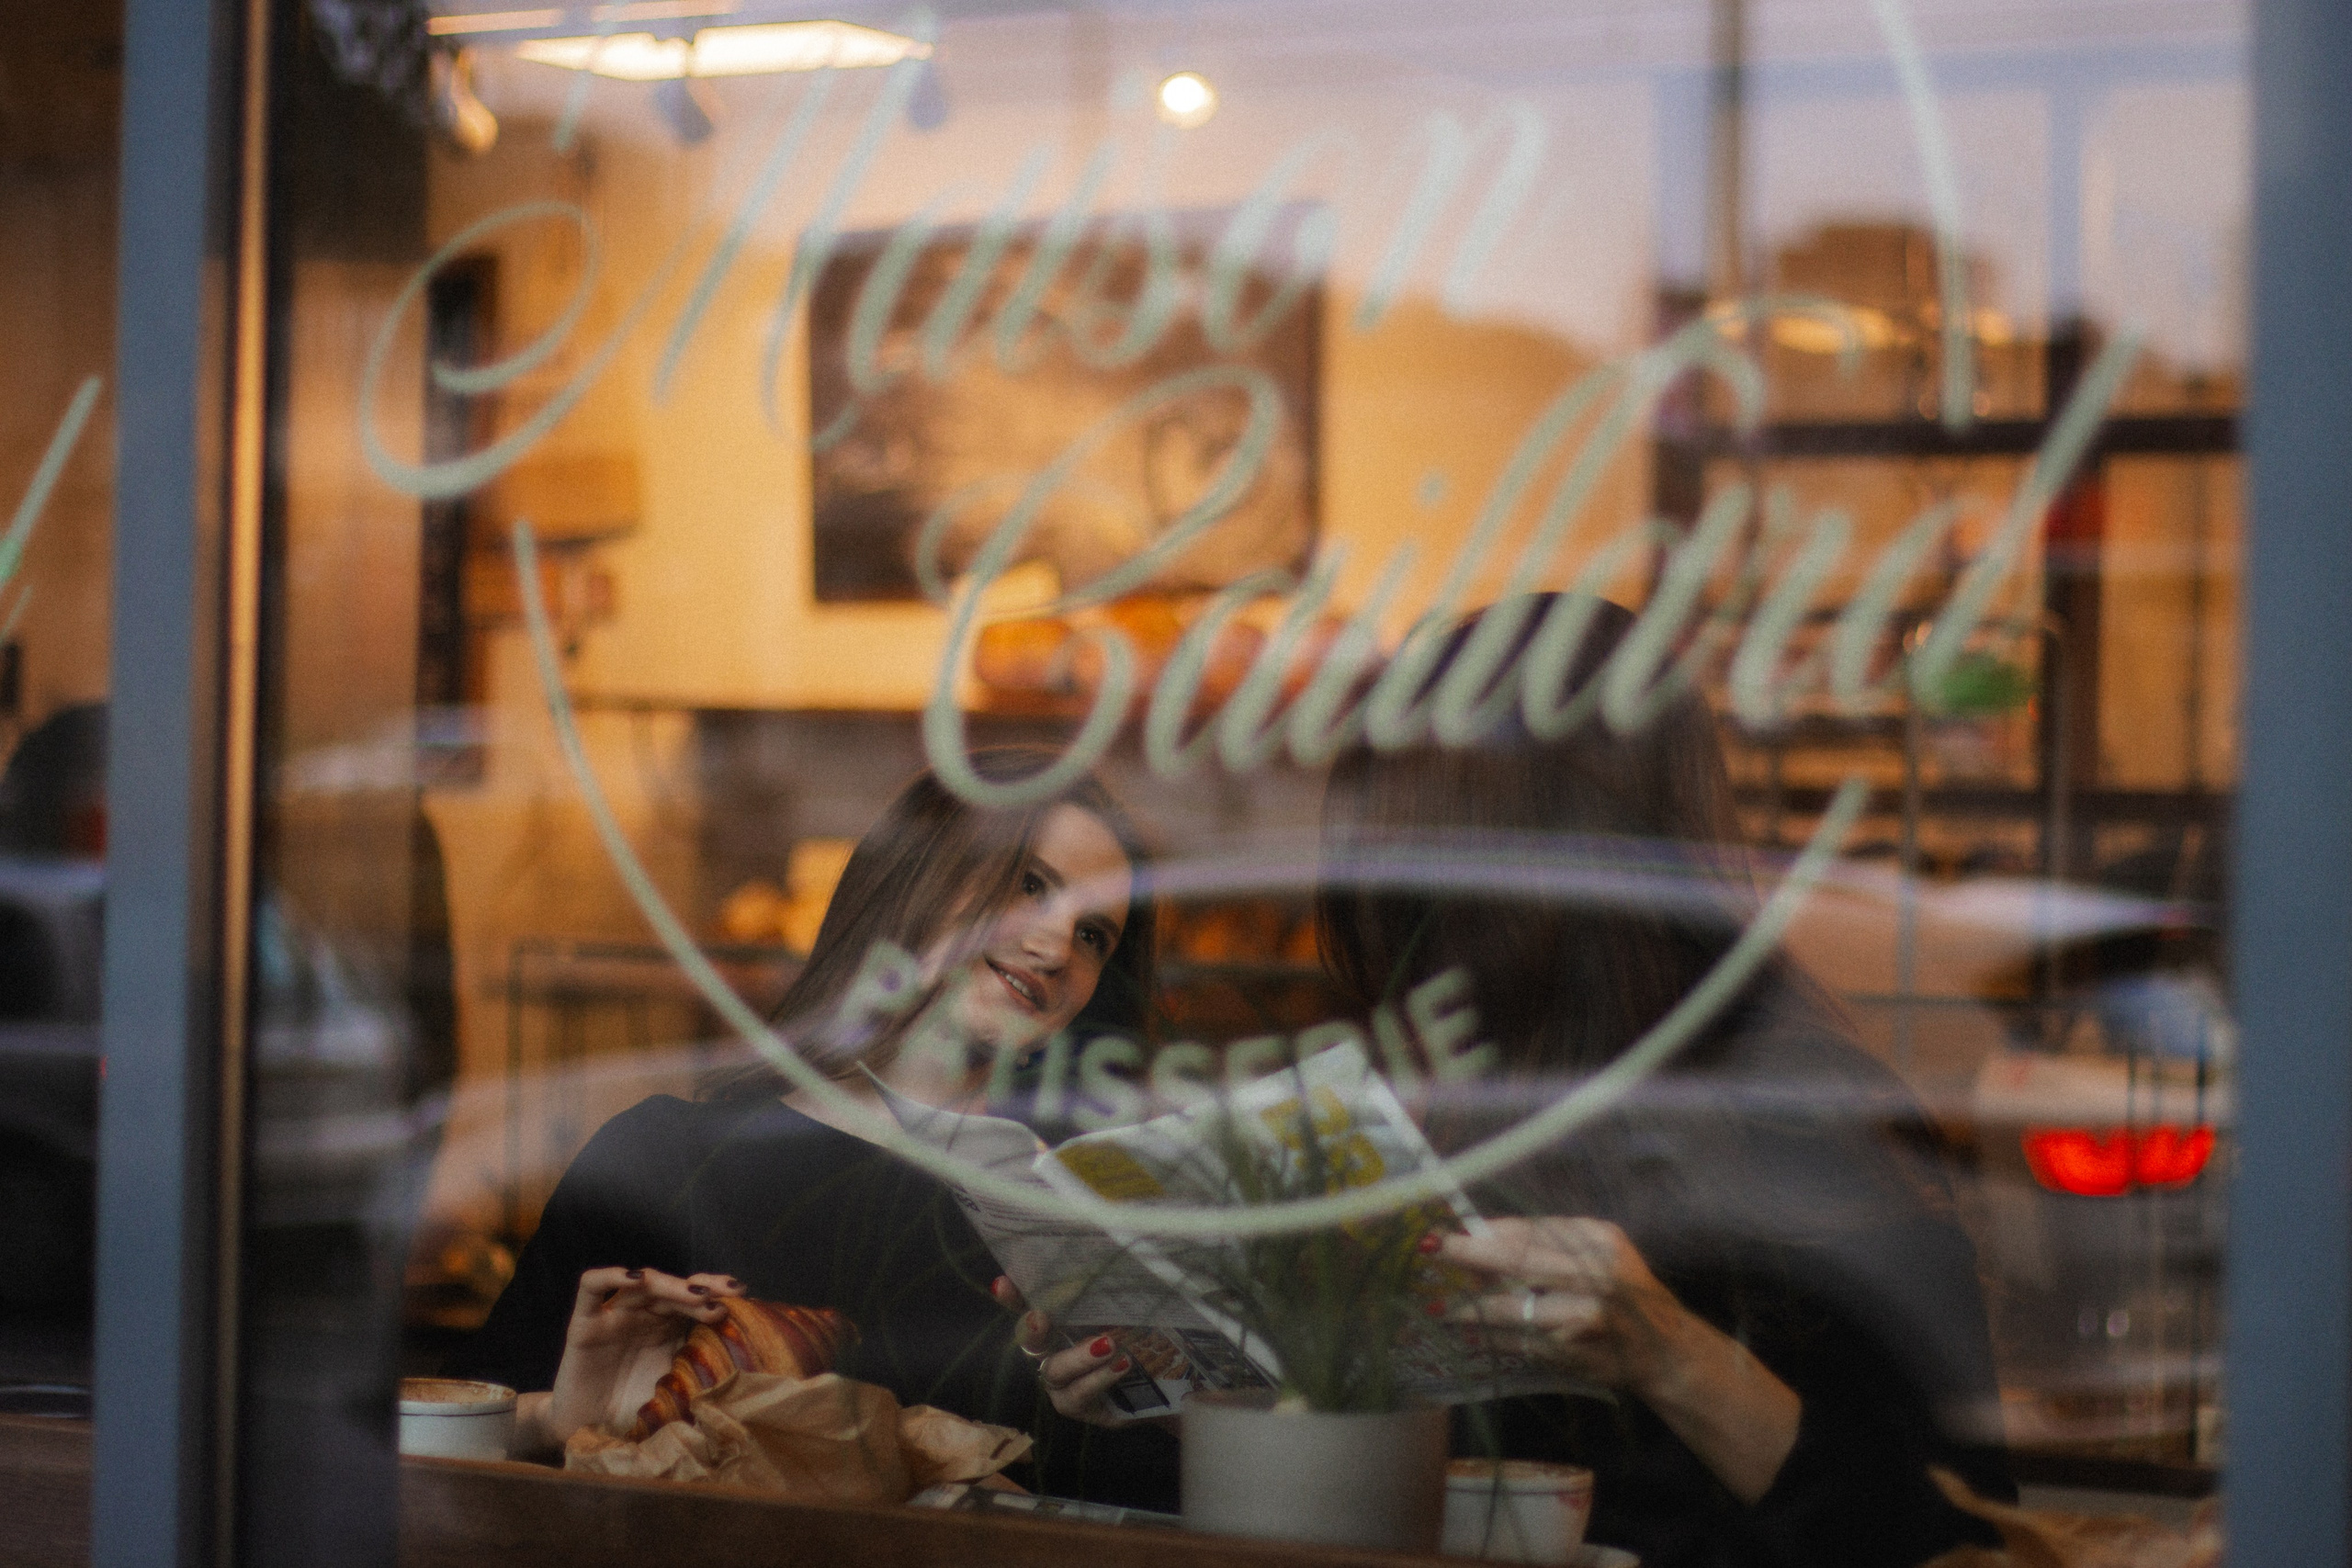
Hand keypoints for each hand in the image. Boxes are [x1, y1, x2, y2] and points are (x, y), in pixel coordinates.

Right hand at [521, 1268, 745, 1453]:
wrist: (588, 1434)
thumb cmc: (635, 1414)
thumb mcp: (676, 1394)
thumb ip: (702, 1381)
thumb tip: (744, 1389)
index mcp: (669, 1329)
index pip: (695, 1298)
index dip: (716, 1293)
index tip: (741, 1297)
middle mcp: (644, 1317)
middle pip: (674, 1287)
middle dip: (703, 1288)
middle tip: (728, 1294)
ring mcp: (614, 1317)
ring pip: (643, 1284)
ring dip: (671, 1284)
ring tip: (696, 1295)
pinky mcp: (584, 1323)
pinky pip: (591, 1288)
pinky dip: (611, 1276)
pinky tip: (634, 1278)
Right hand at [990, 1275, 1134, 1426]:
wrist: (1165, 1385)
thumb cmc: (1143, 1340)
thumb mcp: (1130, 1311)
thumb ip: (1115, 1296)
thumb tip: (1119, 1265)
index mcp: (1061, 1320)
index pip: (1031, 1304)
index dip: (1014, 1296)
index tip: (1002, 1284)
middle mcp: (1052, 1350)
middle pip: (1031, 1339)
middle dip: (1031, 1328)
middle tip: (1039, 1317)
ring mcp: (1059, 1382)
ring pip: (1055, 1369)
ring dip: (1079, 1356)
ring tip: (1109, 1344)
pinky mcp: (1074, 1406)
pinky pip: (1078, 1393)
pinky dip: (1100, 1377)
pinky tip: (1122, 1365)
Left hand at [1437, 1218, 1799, 1504]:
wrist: (1666, 1350)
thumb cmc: (1625, 1292)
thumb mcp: (1597, 1253)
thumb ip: (1549, 1244)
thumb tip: (1481, 1238)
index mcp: (1601, 1241)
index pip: (1531, 1231)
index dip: (1486, 1233)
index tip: (1448, 1230)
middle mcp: (1598, 1276)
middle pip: (1519, 1261)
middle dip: (1470, 1256)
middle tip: (1432, 1250)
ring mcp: (1587, 1317)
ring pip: (1514, 1308)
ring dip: (1472, 1307)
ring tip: (1441, 1306)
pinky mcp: (1577, 1353)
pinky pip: (1521, 1341)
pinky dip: (1493, 1337)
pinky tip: (1472, 1332)